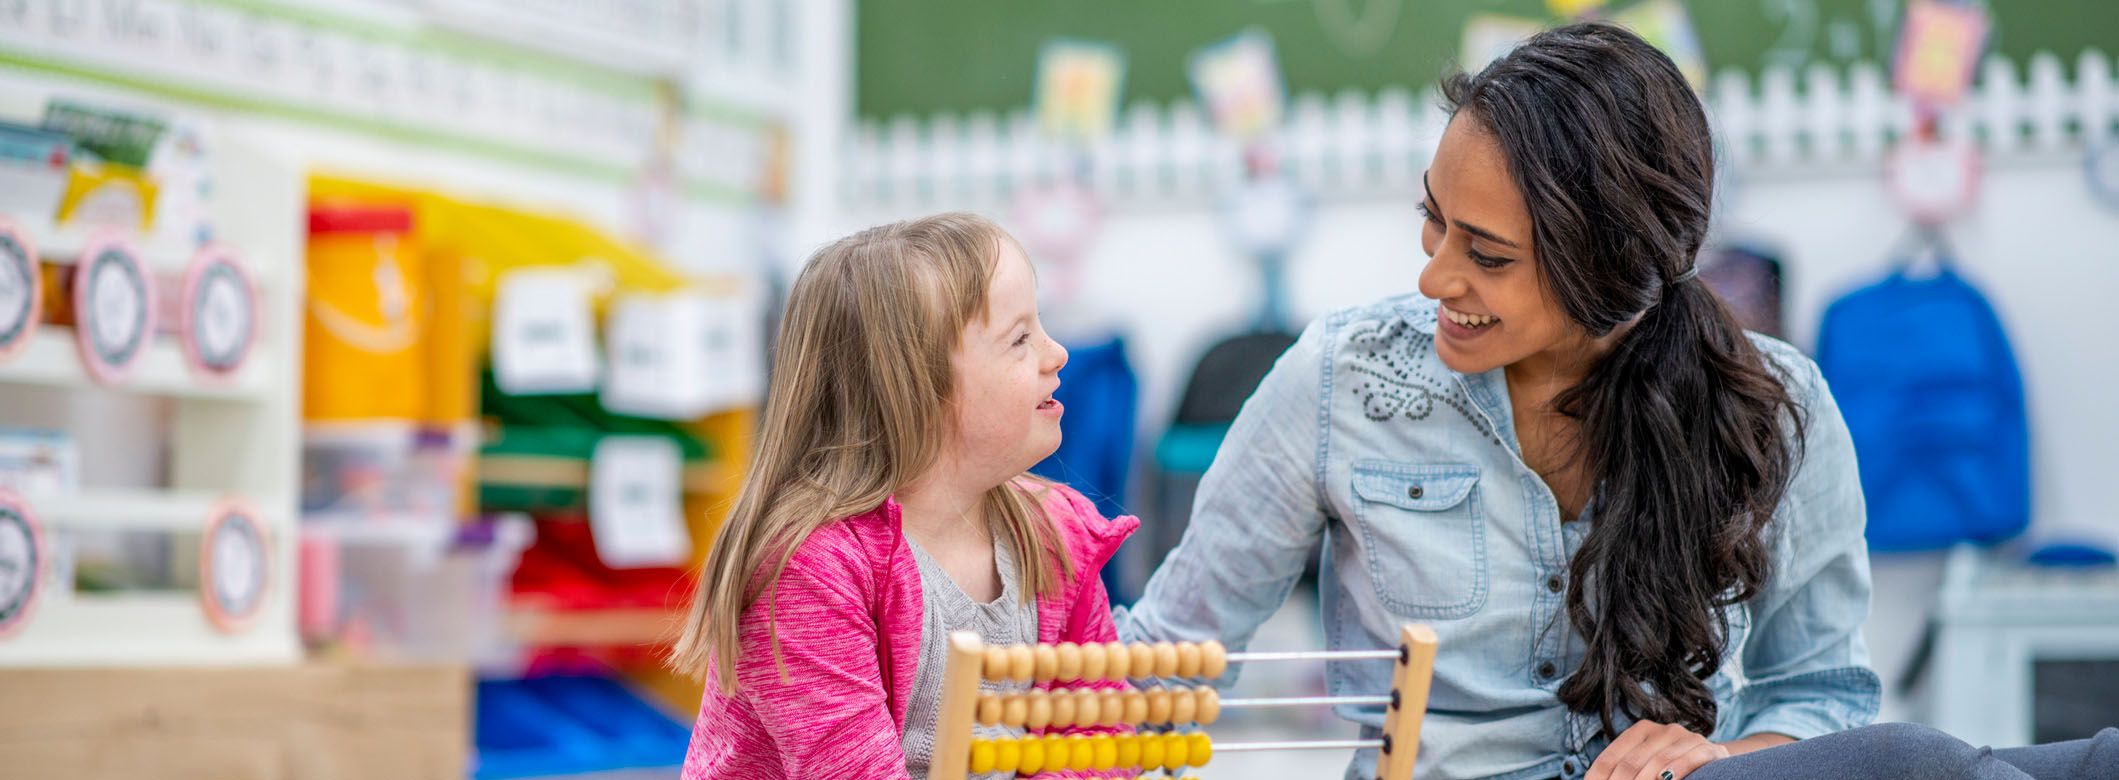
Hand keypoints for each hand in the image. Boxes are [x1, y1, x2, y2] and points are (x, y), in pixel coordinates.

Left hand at [1585, 720, 1730, 779]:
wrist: (1716, 762)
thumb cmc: (1673, 768)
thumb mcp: (1647, 766)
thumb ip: (1627, 772)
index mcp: (1641, 731)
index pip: (1611, 758)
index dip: (1598, 778)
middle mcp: (1662, 730)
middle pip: (1631, 762)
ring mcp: (1686, 738)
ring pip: (1657, 762)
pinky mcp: (1709, 749)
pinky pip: (1689, 759)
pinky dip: (1676, 771)